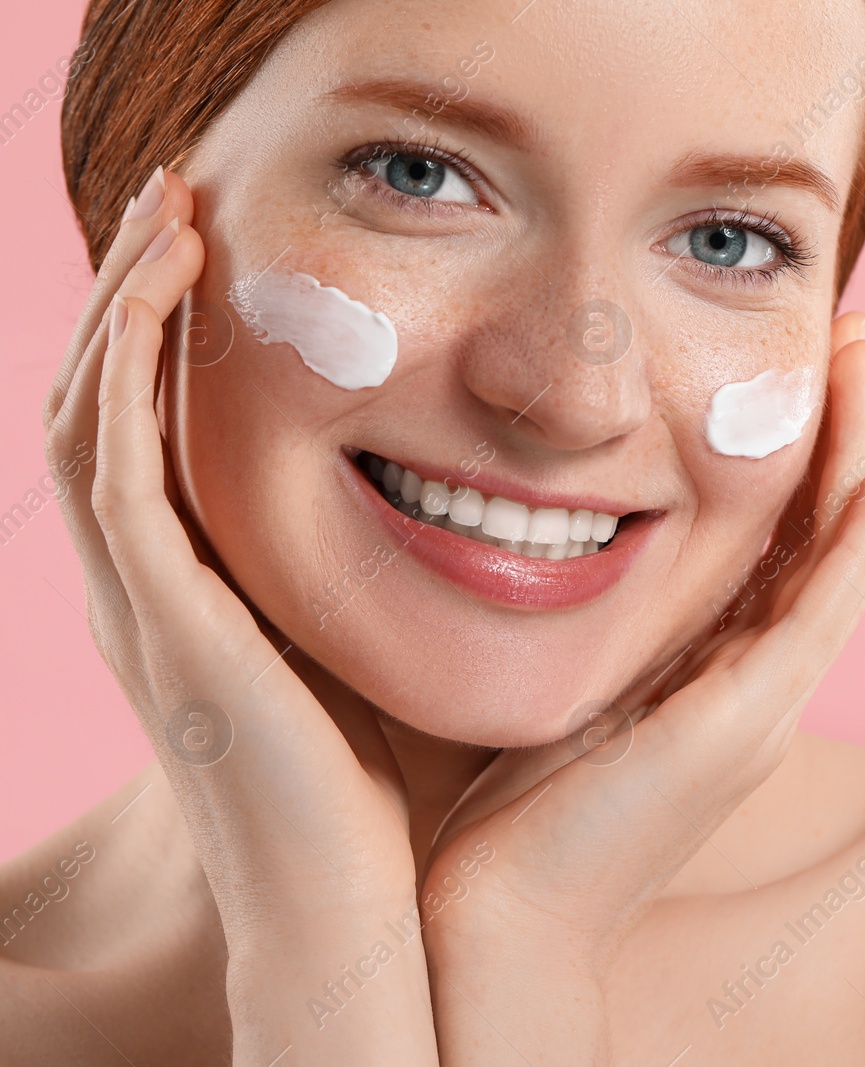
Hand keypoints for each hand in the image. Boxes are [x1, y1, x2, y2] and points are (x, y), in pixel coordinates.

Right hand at [43, 168, 437, 1064]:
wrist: (372, 913)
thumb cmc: (403, 788)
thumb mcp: (395, 642)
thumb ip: (408, 566)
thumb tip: (497, 496)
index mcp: (211, 598)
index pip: (168, 438)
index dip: (177, 341)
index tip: (227, 251)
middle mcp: (159, 594)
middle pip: (109, 407)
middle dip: (137, 298)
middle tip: (178, 200)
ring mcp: (148, 608)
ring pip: (91, 416)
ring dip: (123, 305)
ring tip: (170, 209)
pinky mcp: (165, 623)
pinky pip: (115, 468)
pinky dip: (124, 368)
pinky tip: (164, 287)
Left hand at [419, 312, 864, 1064]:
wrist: (499, 916)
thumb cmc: (508, 807)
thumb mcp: (562, 682)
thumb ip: (584, 619)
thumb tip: (536, 536)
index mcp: (712, 665)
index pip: (775, 536)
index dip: (794, 445)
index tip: (790, 355)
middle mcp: (755, 680)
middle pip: (822, 529)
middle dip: (843, 424)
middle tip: (854, 327)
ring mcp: (761, 705)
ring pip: (838, 557)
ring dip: (860, 452)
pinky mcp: (743, 726)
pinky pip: (817, 618)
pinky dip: (858, 547)